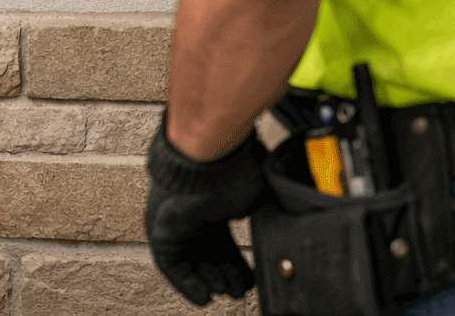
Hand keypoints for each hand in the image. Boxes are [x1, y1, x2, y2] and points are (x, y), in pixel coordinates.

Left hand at [146, 117, 271, 305]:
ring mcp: (174, 219)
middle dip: (225, 273)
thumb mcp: (260, 195)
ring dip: (209, 279)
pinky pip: (170, 263)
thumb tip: (294, 225)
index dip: (236, 261)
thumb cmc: (235, 168)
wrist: (211, 158)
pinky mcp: (161, 229)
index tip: (250, 278)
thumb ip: (272, 211)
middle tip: (239, 290)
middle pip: (207, 251)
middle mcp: (191, 209)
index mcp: (212, 199)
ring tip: (227, 293)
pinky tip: (204, 296)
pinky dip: (186, 283)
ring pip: (190, 258)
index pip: (222, 238)